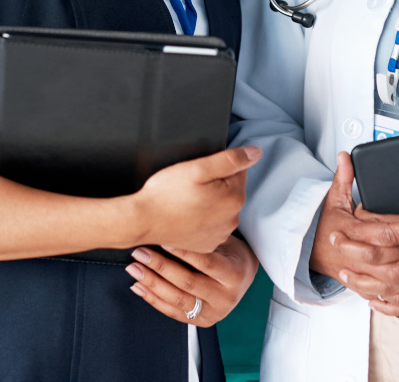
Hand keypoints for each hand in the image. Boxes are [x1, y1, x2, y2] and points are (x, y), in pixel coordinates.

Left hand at [126, 234, 258, 325]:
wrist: (243, 278)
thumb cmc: (232, 254)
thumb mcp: (227, 243)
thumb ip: (205, 240)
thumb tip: (174, 226)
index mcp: (234, 275)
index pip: (206, 263)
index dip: (184, 251)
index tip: (163, 239)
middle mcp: (224, 298)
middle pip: (187, 283)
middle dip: (160, 267)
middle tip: (141, 253)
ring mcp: (212, 313)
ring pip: (176, 300)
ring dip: (152, 284)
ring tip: (135, 269)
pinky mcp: (200, 322)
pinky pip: (172, 312)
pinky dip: (153, 299)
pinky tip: (139, 287)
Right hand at [133, 146, 261, 252]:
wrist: (141, 221)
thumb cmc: (166, 193)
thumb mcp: (198, 167)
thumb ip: (231, 159)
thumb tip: (257, 153)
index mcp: (235, 199)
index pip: (238, 171)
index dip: (218, 167)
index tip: (200, 174)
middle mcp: (232, 220)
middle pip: (231, 190)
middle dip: (216, 185)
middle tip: (190, 187)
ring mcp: (220, 235)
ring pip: (222, 207)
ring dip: (210, 201)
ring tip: (187, 201)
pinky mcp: (206, 245)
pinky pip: (212, 224)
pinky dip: (203, 218)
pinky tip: (187, 216)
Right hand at [310, 152, 398, 306]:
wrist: (312, 251)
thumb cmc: (328, 223)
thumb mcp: (333, 199)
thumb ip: (344, 177)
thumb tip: (346, 156)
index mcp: (352, 236)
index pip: (385, 233)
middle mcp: (358, 262)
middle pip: (393, 266)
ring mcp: (364, 280)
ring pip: (396, 289)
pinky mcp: (370, 291)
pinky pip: (396, 303)